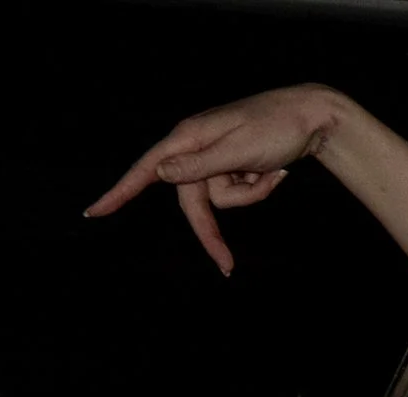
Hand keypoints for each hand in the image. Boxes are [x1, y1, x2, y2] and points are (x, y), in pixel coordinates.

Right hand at [85, 84, 343, 274]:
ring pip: (220, 200)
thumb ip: (199, 166)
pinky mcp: (234, 166)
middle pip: (190, 202)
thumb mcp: (237, 150)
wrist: (314, 118)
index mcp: (189, 138)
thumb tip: (160, 175)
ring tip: (275, 173)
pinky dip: (259, 188)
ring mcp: (216, 158)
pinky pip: (239, 192)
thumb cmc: (276, 127)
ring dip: (249, 196)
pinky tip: (277, 171)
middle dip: (212, 232)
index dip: (120, 193)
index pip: (146, 170)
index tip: (94, 212)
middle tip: (228, 267)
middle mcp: (197, 148)